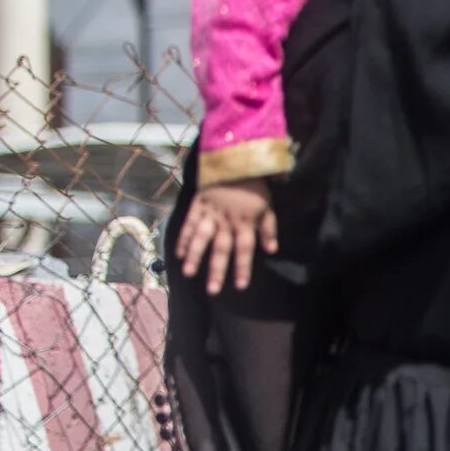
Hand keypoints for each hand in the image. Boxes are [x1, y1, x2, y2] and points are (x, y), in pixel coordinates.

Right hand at [179, 179, 276, 294]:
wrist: (234, 160)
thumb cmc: (253, 187)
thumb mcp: (268, 207)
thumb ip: (269, 228)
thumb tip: (271, 250)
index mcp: (245, 222)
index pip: (244, 249)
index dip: (243, 267)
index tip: (240, 286)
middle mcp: (226, 221)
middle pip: (221, 248)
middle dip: (217, 270)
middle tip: (213, 290)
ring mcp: (209, 214)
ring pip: (201, 237)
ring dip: (195, 256)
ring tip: (189, 273)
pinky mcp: (197, 205)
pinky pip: (188, 224)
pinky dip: (183, 238)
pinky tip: (178, 254)